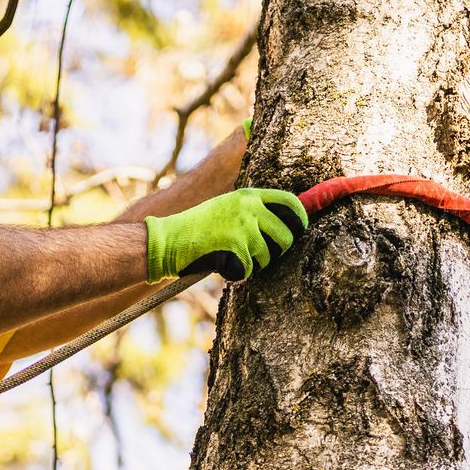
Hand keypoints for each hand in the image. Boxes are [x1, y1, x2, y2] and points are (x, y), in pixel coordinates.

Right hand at [145, 187, 307, 282]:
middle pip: (286, 235)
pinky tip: (222, 266)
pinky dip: (237, 274)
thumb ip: (253, 211)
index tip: (300, 228)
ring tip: (232, 257)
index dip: (300, 218)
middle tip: (265, 255)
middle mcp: (249, 209)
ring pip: (267, 256)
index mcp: (248, 196)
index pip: (290, 202)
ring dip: (254, 264)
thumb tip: (284, 222)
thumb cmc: (197, 228)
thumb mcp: (227, 207)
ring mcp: (243, 228)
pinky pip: (249, 270)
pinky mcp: (236, 248)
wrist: (168, 240)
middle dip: (279, 250)